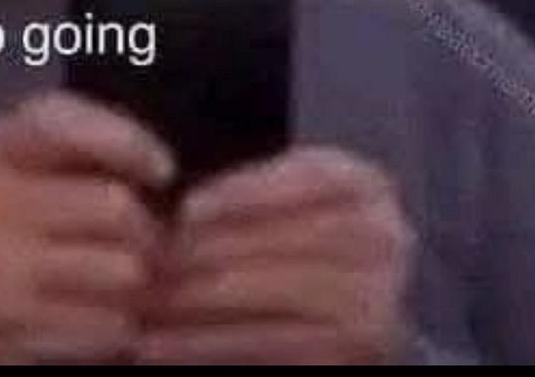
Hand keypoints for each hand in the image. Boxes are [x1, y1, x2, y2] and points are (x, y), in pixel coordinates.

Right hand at [0, 92, 173, 364]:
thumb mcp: (9, 148)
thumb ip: (80, 132)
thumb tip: (162, 168)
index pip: (71, 128)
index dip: (134, 145)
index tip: (162, 170)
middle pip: (119, 211)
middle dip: (151, 225)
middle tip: (151, 237)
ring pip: (123, 279)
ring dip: (142, 281)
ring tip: (130, 277)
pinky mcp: (4, 342)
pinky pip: (103, 333)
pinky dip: (120, 325)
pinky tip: (103, 312)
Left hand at [140, 148, 412, 365]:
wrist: (352, 303)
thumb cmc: (300, 235)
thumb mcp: (289, 194)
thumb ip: (252, 191)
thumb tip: (181, 215)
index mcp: (366, 186)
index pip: (305, 180)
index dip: (243, 193)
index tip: (187, 209)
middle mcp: (386, 240)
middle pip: (287, 240)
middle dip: (210, 253)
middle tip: (151, 262)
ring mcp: (378, 301)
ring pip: (276, 295)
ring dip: (202, 304)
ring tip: (148, 306)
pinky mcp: (357, 354)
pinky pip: (274, 348)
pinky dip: (212, 345)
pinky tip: (165, 347)